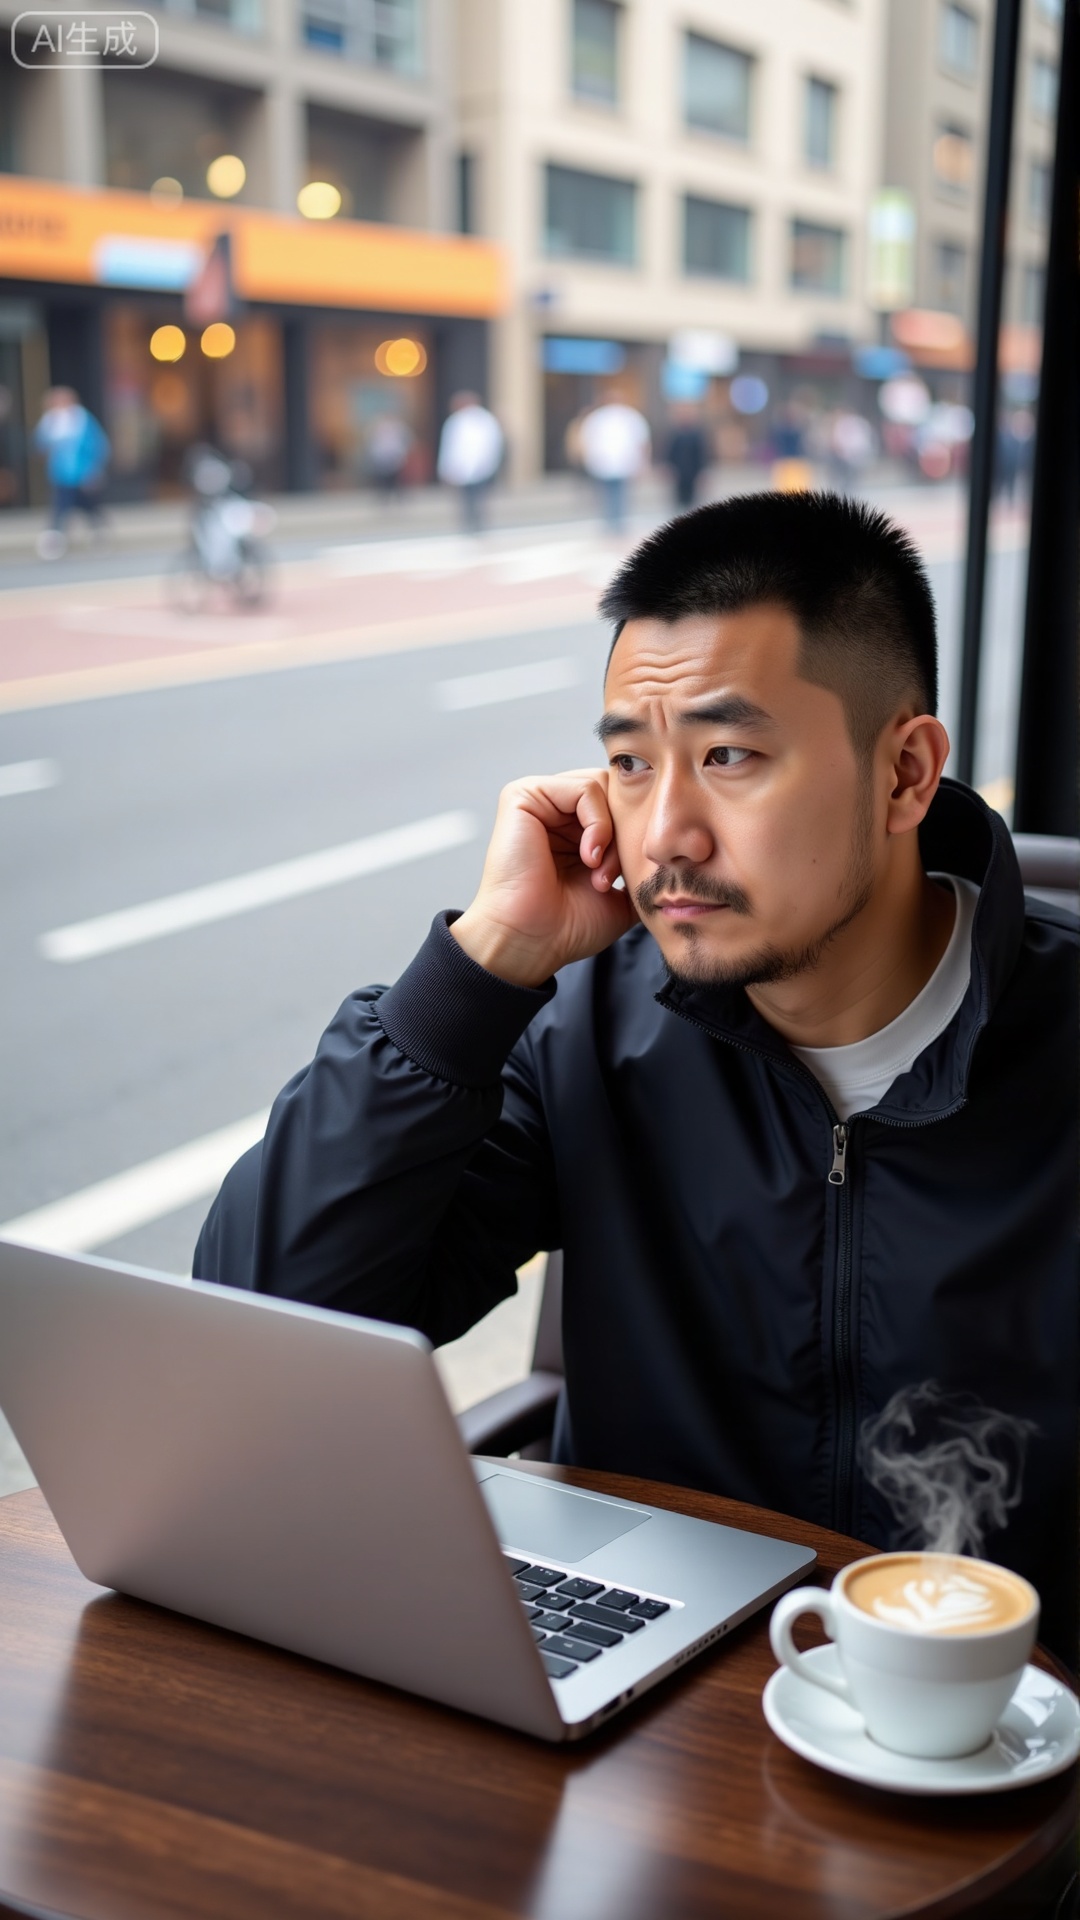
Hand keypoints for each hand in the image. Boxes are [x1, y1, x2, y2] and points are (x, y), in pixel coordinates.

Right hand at [451, 768, 637, 985]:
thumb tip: (672, 855)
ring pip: (604, 788)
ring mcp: (540, 801)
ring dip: (611, 832)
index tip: (622, 878)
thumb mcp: (621, 895)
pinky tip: (588, 856)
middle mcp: (556, 811)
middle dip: (624, 833)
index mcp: (573, 829)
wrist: (531, 942)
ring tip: (598, 870)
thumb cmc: (566, 926)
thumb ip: (642, 868)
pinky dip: (597, 823)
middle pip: (615, 791)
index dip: (633, 835)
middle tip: (610, 876)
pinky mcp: (524, 795)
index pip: (621, 804)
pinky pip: (584, 788)